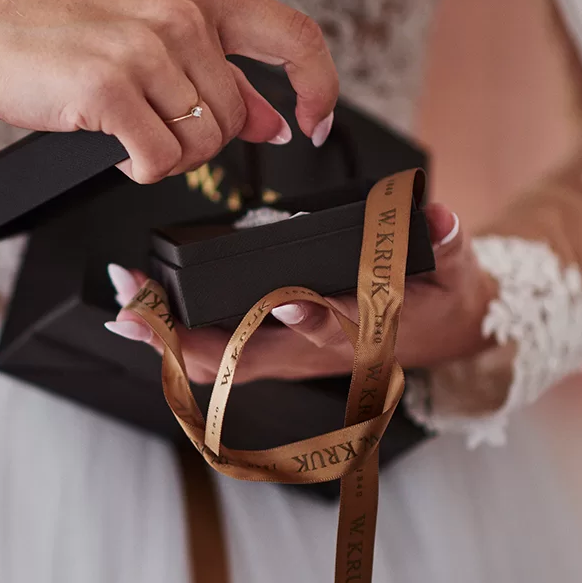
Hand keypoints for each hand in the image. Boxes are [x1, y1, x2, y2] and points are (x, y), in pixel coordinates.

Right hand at [0, 0, 339, 183]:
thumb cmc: (48, 27)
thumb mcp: (144, 32)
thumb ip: (216, 71)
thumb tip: (273, 119)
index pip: (294, 37)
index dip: (318, 87)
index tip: (314, 123)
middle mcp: (179, 13)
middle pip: (235, 115)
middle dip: (200, 140)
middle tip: (153, 129)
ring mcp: (145, 48)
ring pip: (201, 144)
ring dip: (166, 154)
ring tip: (125, 132)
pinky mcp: (108, 89)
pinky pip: (160, 161)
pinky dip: (139, 168)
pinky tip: (114, 150)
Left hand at [103, 204, 495, 382]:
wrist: (443, 334)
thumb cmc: (437, 296)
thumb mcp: (455, 267)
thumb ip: (446, 243)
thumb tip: (439, 219)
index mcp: (365, 329)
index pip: (335, 325)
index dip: (311, 316)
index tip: (288, 301)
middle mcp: (315, 352)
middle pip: (248, 358)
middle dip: (192, 338)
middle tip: (144, 311)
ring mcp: (289, 358)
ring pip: (221, 363)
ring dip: (169, 340)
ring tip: (126, 309)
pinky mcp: (272, 354)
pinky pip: (216, 357)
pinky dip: (173, 339)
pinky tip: (138, 316)